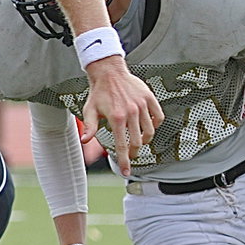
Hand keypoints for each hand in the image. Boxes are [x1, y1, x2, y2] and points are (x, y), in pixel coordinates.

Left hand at [81, 57, 162, 175]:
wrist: (109, 72)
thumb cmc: (98, 93)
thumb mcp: (90, 110)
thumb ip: (89, 127)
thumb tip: (85, 141)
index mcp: (116, 118)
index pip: (122, 146)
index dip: (125, 161)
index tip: (126, 172)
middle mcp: (131, 112)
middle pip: (138, 141)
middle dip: (134, 152)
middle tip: (130, 155)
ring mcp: (142, 105)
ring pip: (150, 131)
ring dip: (145, 140)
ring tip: (139, 141)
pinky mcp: (149, 98)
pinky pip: (158, 117)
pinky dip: (156, 125)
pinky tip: (148, 127)